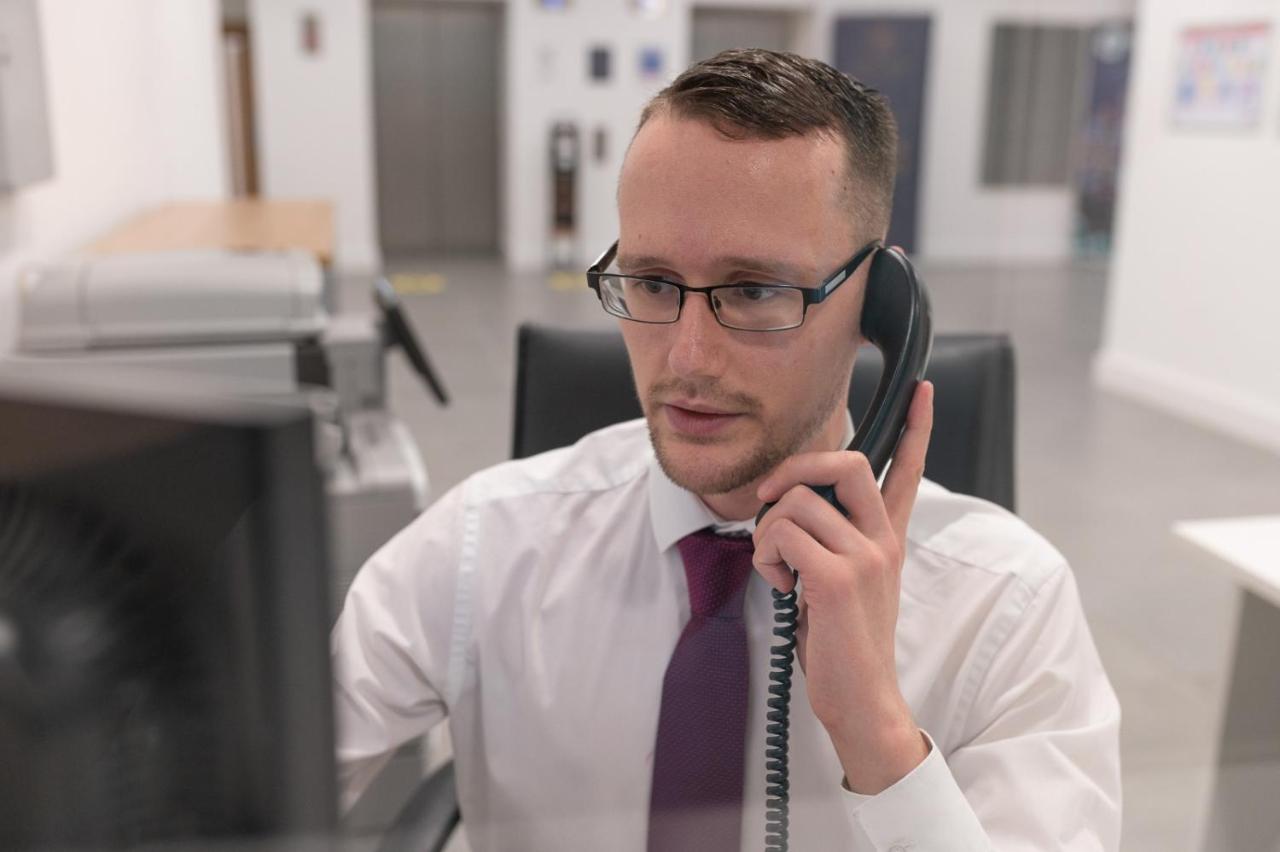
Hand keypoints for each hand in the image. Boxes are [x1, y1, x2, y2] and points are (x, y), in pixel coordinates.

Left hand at [752, 380, 933, 793]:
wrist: (861, 699)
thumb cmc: (842, 642)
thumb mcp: (843, 581)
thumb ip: (833, 540)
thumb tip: (791, 506)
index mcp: (888, 538)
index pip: (908, 471)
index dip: (916, 428)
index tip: (922, 390)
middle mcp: (883, 541)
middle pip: (847, 462)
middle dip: (795, 469)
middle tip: (770, 498)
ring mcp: (865, 558)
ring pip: (795, 503)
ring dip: (766, 534)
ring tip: (778, 570)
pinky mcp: (836, 579)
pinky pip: (782, 534)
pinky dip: (765, 557)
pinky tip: (782, 587)